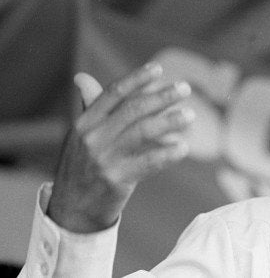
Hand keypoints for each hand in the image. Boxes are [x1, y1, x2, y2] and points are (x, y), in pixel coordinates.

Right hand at [46, 63, 194, 232]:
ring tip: (191, 116)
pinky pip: (148, 162)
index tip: (159, 69)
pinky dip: (167, 153)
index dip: (137, 79)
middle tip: (185, 89)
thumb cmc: (82, 167)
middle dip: (162, 97)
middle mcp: (93, 137)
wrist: (71, 209)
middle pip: (134, 109)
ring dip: (170, 121)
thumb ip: (90, 108)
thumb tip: (82, 77)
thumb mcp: (80, 137)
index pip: (114, 93)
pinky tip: (183, 147)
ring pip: (143, 132)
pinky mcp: (116, 179)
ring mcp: (105, 158)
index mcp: (85, 122)